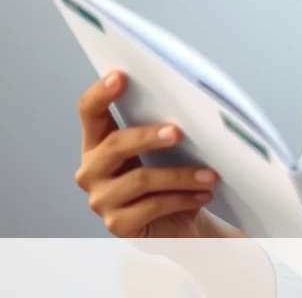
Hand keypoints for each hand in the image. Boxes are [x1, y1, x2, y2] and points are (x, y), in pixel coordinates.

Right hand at [75, 70, 218, 237]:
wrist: (181, 224)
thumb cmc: (173, 178)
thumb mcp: (166, 151)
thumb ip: (165, 127)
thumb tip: (190, 103)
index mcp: (99, 143)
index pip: (90, 113)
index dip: (101, 93)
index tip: (120, 75)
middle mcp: (92, 170)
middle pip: (114, 145)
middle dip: (148, 136)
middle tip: (179, 131)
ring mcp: (101, 200)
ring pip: (140, 179)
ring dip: (181, 175)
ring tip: (211, 174)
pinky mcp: (118, 225)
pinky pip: (152, 207)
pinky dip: (183, 199)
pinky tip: (203, 195)